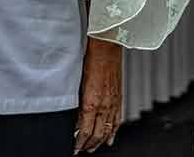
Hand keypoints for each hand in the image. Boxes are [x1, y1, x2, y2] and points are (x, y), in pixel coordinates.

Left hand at [75, 38, 122, 153]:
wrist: (107, 47)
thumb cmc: (91, 59)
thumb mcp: (79, 83)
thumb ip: (79, 103)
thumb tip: (77, 119)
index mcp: (92, 102)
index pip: (86, 131)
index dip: (80, 143)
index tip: (74, 148)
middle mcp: (104, 105)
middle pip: (97, 134)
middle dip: (89, 145)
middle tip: (82, 151)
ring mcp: (113, 102)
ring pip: (108, 129)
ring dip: (100, 141)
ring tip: (93, 148)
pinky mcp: (119, 98)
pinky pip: (117, 119)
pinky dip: (114, 131)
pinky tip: (110, 138)